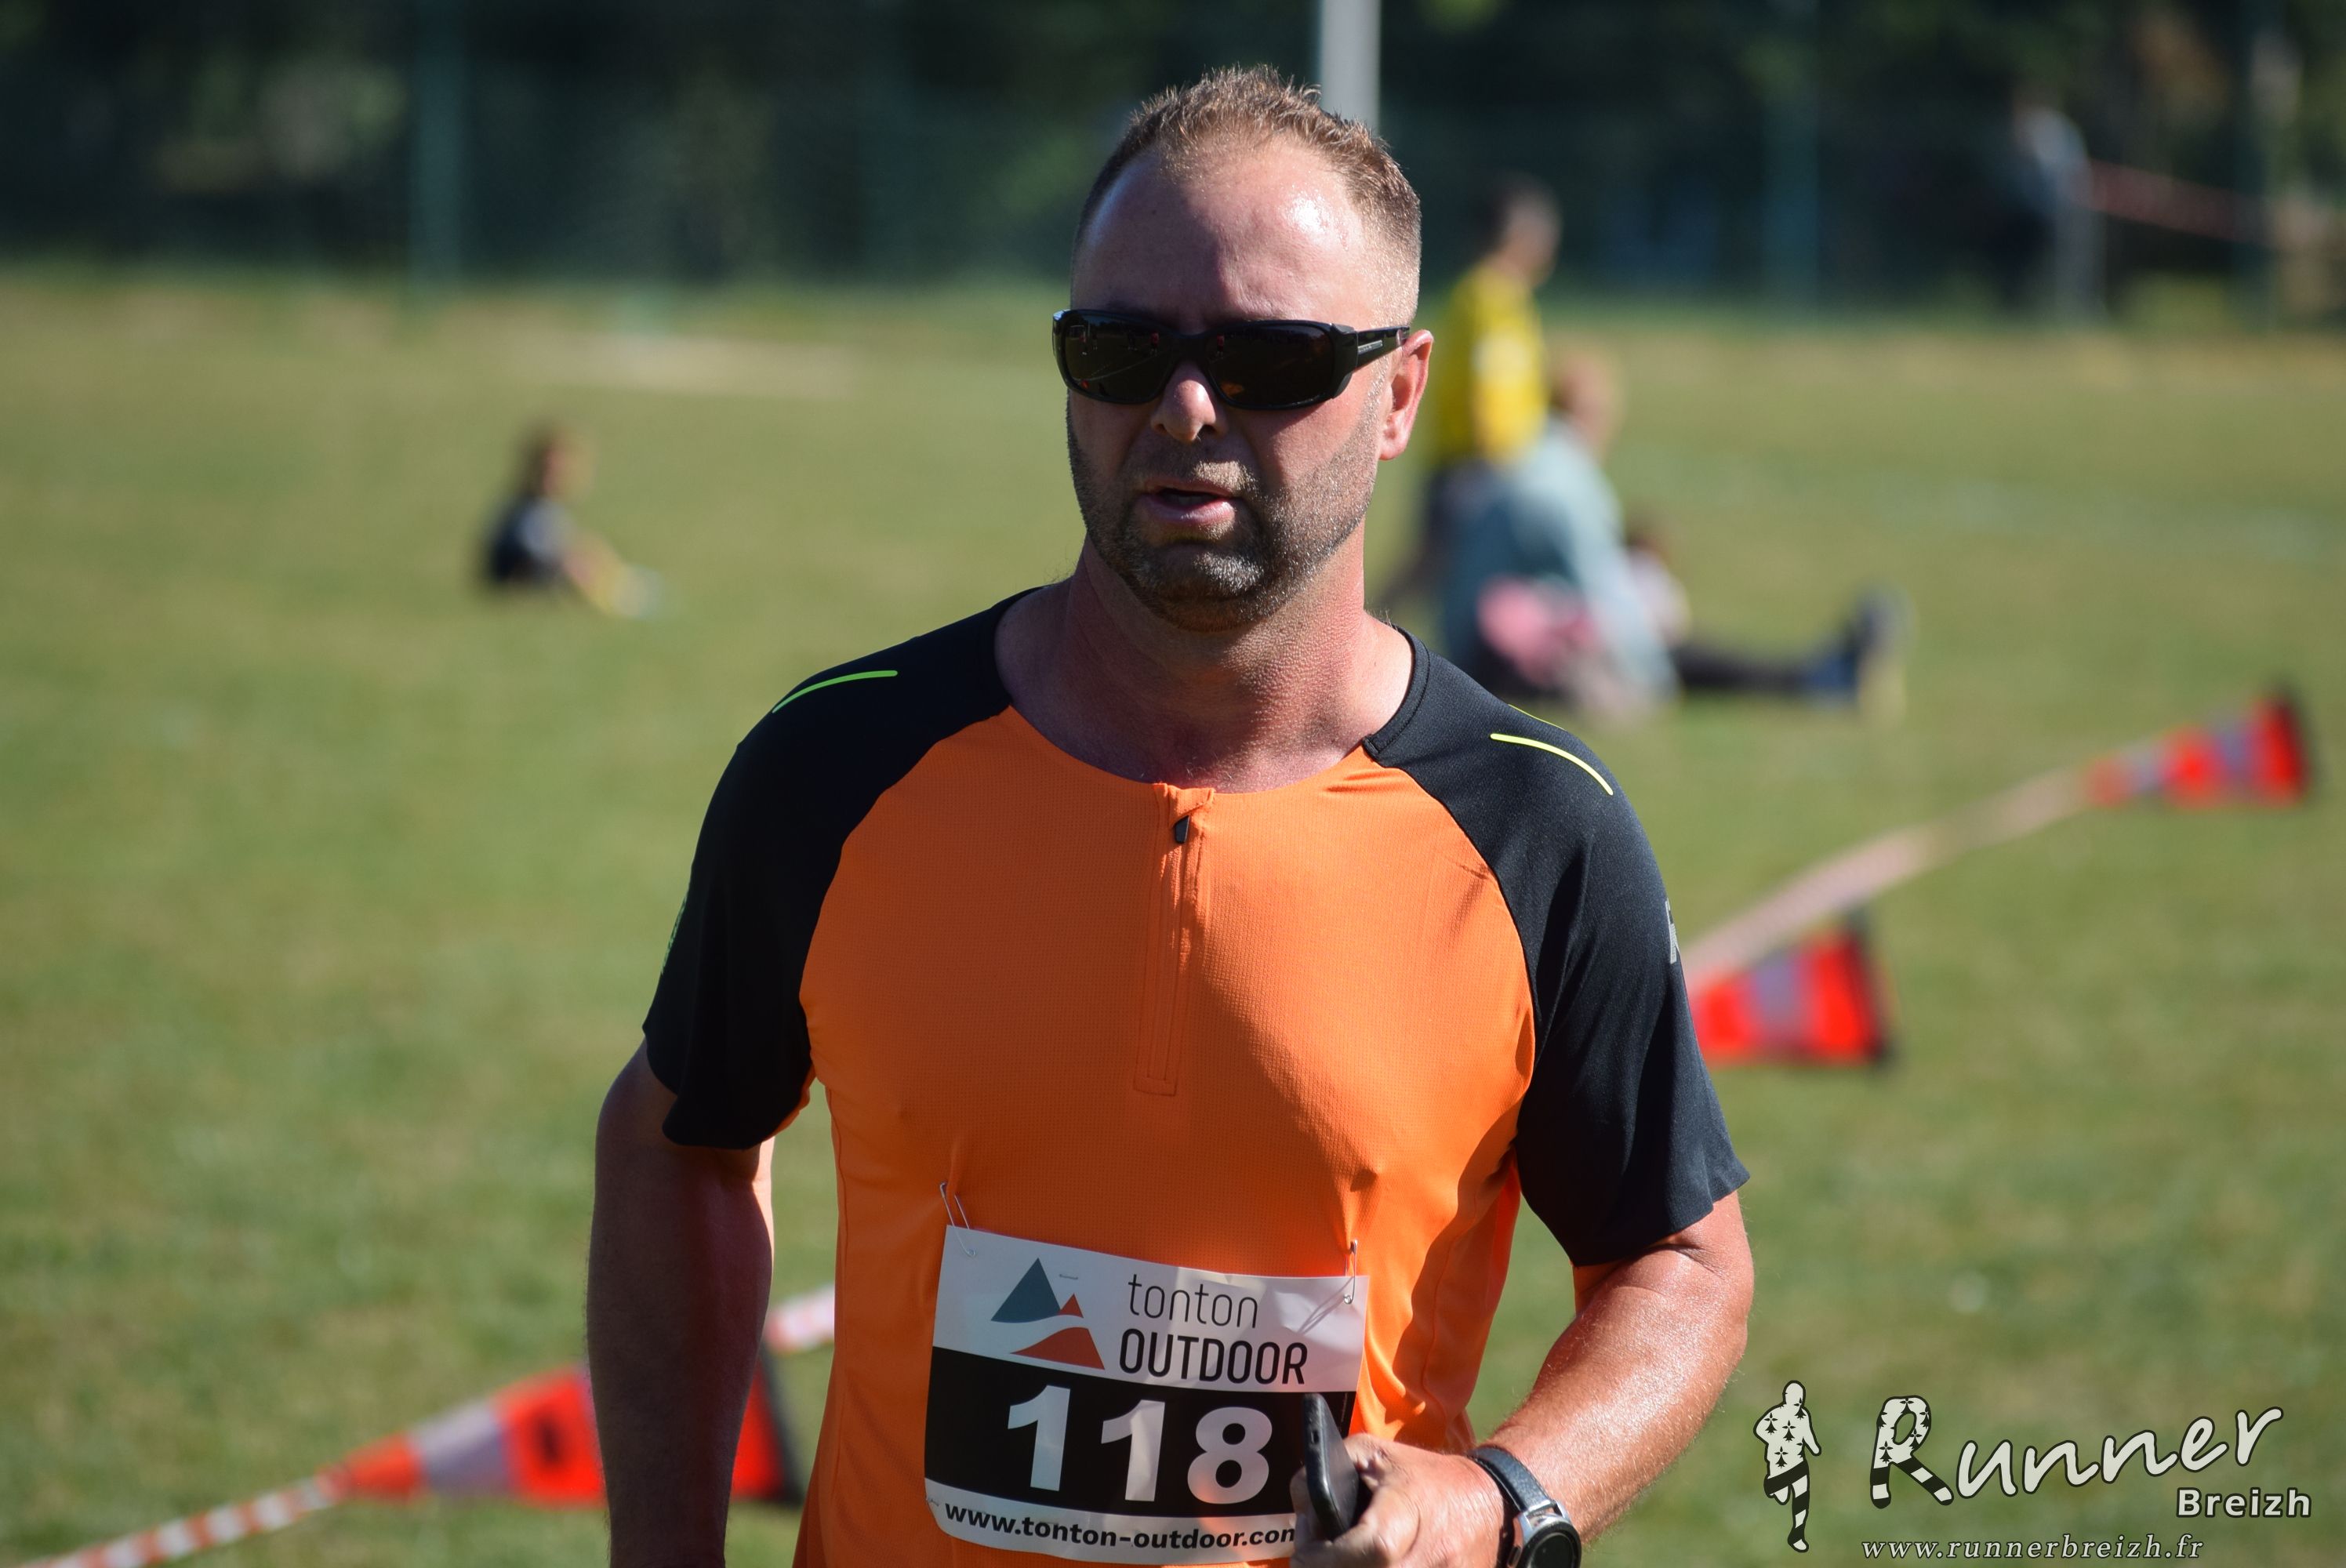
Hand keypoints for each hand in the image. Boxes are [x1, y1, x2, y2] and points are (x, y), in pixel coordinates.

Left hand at [1291, 1435, 1505, 1566]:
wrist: (1489, 1504)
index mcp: (1410, 1512)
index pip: (1371, 1548)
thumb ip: (1325, 1472)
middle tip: (1316, 1560)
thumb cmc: (1424, 1477)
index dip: (1327, 1558)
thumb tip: (1302, 1510)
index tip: (1307, 1553)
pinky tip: (1364, 1567)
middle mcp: (1431, 1556)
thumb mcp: (1373, 1453)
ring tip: (1339, 1562)